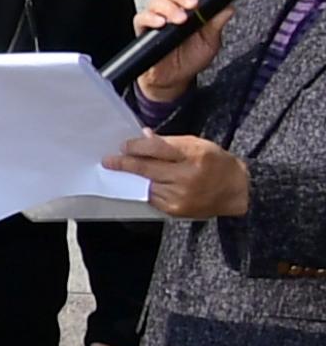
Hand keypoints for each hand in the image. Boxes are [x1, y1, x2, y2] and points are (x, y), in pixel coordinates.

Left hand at [106, 132, 248, 220]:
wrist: (237, 190)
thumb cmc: (215, 163)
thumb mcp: (197, 144)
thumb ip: (169, 142)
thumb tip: (143, 136)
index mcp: (194, 154)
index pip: (156, 148)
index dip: (136, 147)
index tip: (124, 146)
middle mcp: (187, 176)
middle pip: (147, 168)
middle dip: (125, 164)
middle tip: (109, 161)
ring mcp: (180, 195)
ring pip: (146, 184)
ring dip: (133, 178)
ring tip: (122, 172)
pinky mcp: (176, 209)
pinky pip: (152, 198)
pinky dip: (145, 190)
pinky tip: (142, 184)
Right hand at [131, 0, 222, 103]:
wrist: (173, 79)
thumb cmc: (191, 58)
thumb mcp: (211, 41)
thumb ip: (217, 24)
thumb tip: (228, 8)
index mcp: (191, 8)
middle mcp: (173, 8)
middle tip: (193, 4)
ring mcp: (157, 17)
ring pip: (158, 0)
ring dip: (170, 7)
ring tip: (180, 20)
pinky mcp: (143, 29)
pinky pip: (142, 17)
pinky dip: (152, 18)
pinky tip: (161, 24)